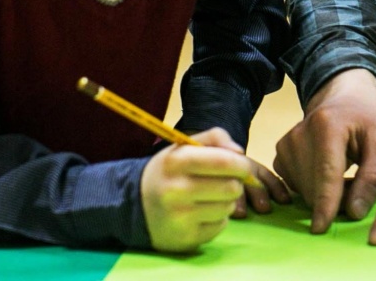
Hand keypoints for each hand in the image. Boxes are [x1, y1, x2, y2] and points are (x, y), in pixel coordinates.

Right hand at [139, 127, 252, 252]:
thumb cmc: (168, 171)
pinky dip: (218, 219)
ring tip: (211, 197)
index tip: (241, 167)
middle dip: (236, 183)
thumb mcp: (184, 146)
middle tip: (226, 182)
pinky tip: (203, 213)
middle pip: (231, 187)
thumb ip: (214, 138)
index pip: (224, 161)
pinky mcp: (186, 238)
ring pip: (228, 207)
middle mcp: (177, 190)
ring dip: (227, 201)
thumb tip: (239, 153)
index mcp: (178, 161)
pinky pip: (221, 226)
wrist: (134, 205)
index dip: (241, 164)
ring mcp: (180, 217)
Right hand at [273, 68, 375, 232]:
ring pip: (303, 190)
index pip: (325, 173)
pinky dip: (312, 188)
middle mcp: (299, 133)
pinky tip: (327, 173)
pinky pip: (294, 185)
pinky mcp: (281, 154)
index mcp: (327, 125)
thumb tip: (354, 212)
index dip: (325, 203)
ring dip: (324, 194)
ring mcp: (286, 144)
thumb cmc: (368, 118)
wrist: (345, 96)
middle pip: (313, 187)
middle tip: (357, 185)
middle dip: (335, 199)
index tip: (321, 228)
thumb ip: (374, 177)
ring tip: (345, 174)